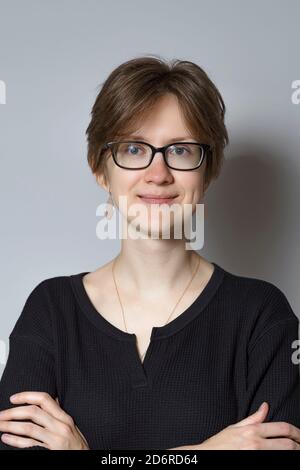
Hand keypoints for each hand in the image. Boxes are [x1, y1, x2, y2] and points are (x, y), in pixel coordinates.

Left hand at [0, 392, 88, 449]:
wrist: (88, 461)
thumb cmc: (78, 446)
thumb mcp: (72, 427)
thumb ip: (60, 414)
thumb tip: (52, 400)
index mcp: (65, 417)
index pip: (45, 399)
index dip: (27, 396)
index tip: (13, 398)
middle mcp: (60, 426)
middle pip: (33, 412)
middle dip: (13, 412)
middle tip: (0, 414)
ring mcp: (55, 439)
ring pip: (29, 428)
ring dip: (10, 425)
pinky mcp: (51, 452)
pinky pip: (30, 444)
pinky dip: (15, 441)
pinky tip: (6, 438)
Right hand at [168, 402, 299, 449]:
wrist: (206, 456)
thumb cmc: (219, 444)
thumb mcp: (235, 427)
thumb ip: (254, 418)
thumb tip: (265, 406)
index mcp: (252, 430)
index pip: (282, 428)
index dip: (296, 432)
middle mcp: (256, 443)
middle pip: (288, 444)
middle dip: (299, 445)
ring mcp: (256, 455)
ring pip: (284, 454)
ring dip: (293, 454)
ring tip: (296, 451)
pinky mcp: (254, 463)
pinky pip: (274, 461)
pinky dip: (282, 460)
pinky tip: (284, 458)